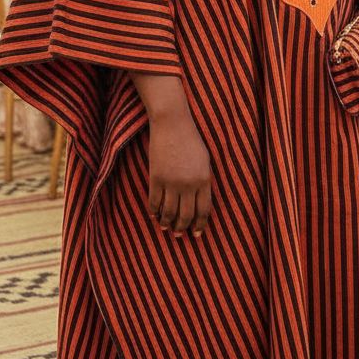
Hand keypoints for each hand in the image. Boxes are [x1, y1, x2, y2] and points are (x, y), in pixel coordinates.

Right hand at [147, 114, 211, 235]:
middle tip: (179, 235)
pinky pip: (154, 201)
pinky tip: (154, 215)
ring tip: (165, 227)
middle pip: (186, 215)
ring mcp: (171, 182)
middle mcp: (189, 184)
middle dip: (182, 228)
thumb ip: (203, 182)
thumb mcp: (204, 161)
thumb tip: (198, 204)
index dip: (200, 225)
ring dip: (167, 223)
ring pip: (169, 212)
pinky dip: (154, 211)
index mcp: (205, 180)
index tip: (196, 234)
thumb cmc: (190, 140)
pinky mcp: (156, 177)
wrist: (172, 123)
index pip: (203, 210)